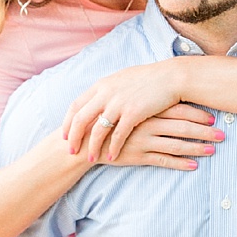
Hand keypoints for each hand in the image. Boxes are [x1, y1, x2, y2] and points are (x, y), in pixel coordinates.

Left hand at [65, 63, 197, 160]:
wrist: (172, 77)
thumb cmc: (149, 79)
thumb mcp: (122, 79)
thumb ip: (107, 89)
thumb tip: (97, 98)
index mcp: (101, 85)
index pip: (76, 106)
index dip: (68, 122)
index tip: (64, 136)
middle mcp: (106, 93)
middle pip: (80, 119)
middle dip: (73, 138)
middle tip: (71, 151)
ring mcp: (119, 103)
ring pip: (97, 130)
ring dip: (92, 147)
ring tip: (91, 159)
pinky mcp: (133, 113)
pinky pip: (118, 135)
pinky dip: (113, 148)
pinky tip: (112, 157)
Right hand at [100, 104, 222, 170]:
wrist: (86, 141)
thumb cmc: (105, 121)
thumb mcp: (122, 104)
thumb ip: (142, 100)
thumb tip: (163, 94)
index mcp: (144, 109)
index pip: (176, 109)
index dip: (196, 113)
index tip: (213, 116)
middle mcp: (146, 124)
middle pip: (181, 127)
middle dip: (204, 131)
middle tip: (222, 133)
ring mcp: (143, 141)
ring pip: (176, 144)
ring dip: (196, 147)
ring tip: (213, 149)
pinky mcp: (138, 157)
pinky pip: (163, 161)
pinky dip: (179, 164)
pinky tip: (194, 166)